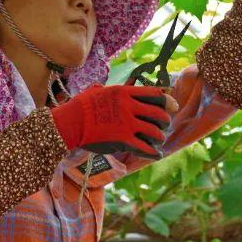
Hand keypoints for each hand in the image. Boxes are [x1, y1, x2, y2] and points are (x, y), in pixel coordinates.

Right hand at [50, 84, 173, 158]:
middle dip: (165, 121)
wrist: (69, 123)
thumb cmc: (80, 106)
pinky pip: (145, 148)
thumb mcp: (98, 91)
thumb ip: (112, 90)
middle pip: (159, 114)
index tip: (173, 106)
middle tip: (165, 125)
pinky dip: (154, 152)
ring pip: (155, 132)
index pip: (154, 95)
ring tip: (159, 140)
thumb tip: (115, 86)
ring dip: (160, 137)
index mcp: (125, 92)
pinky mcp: (123, 140)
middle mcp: (129, 107)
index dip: (167, 101)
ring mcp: (127, 124)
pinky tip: (157, 154)